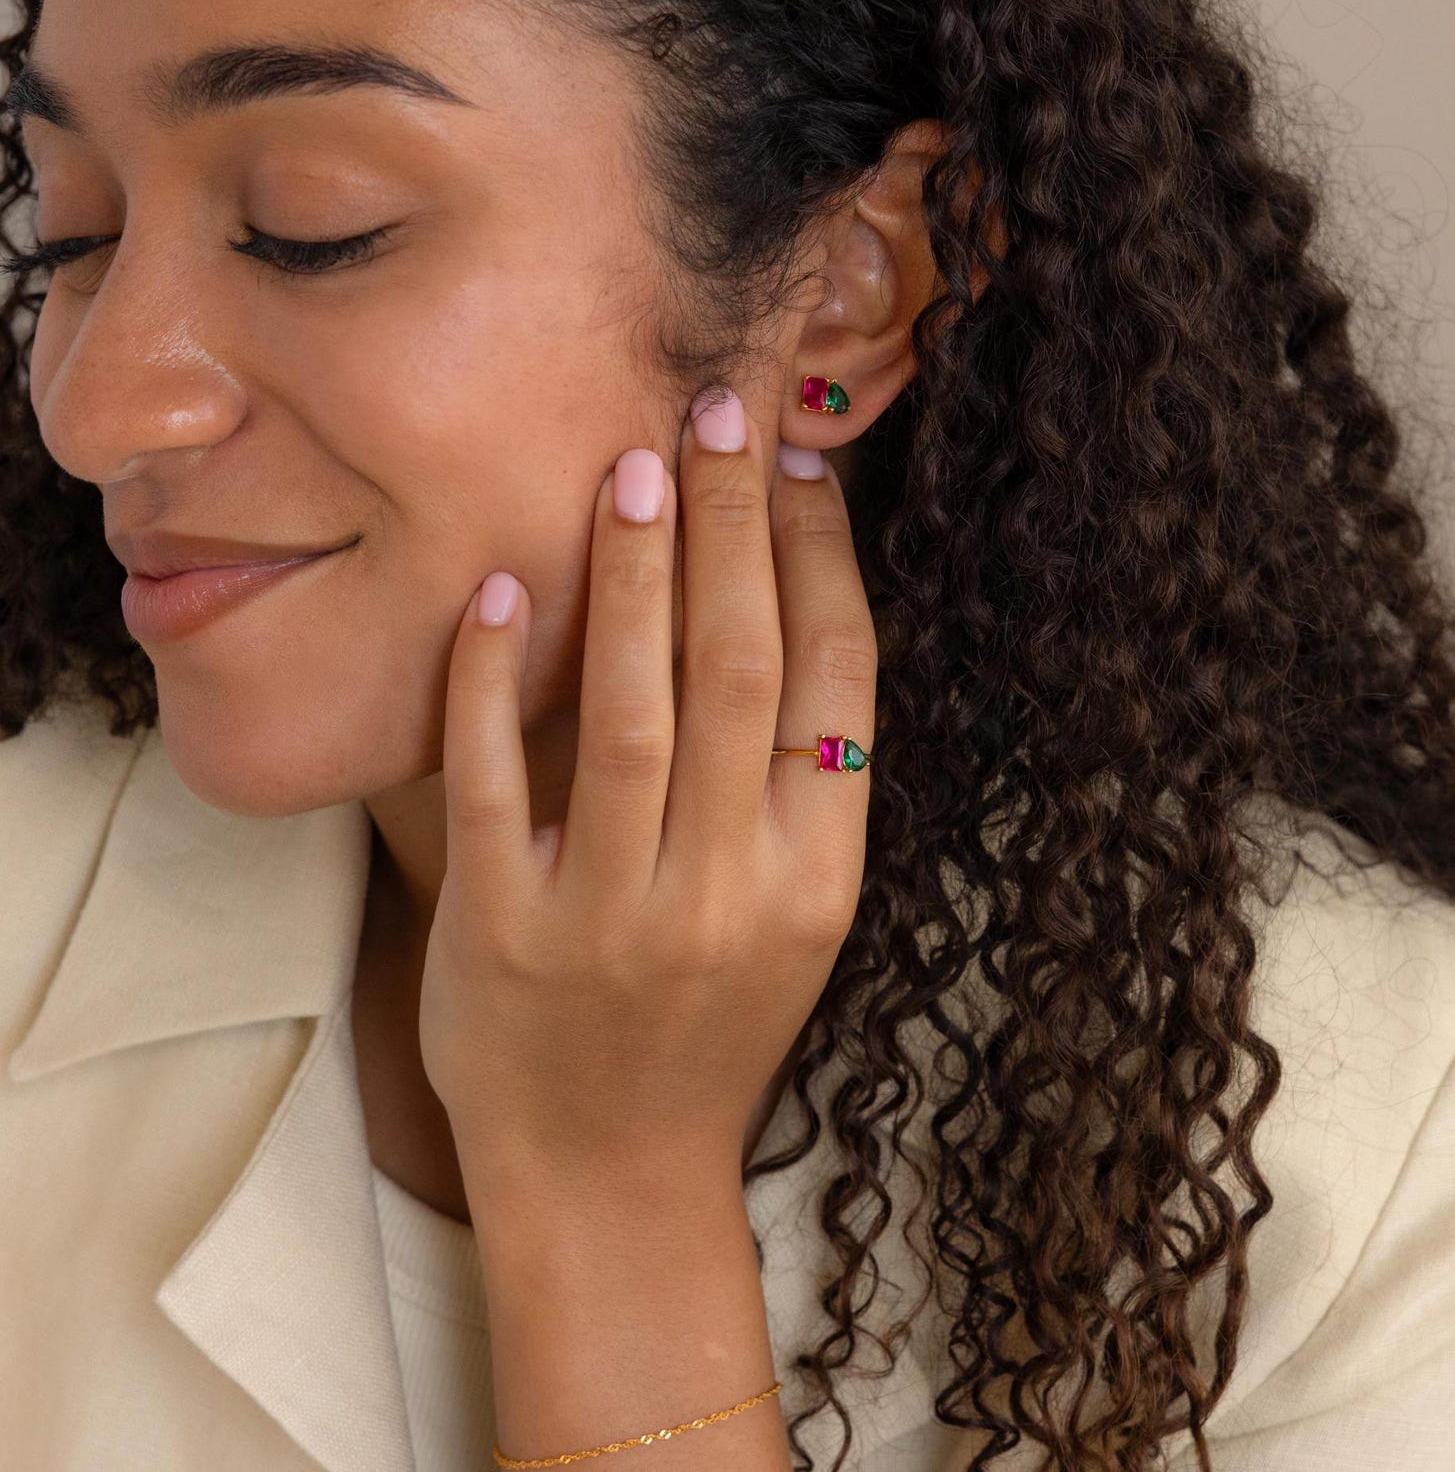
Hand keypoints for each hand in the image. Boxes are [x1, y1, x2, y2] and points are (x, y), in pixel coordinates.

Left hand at [417, 390, 876, 1206]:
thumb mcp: (796, 912)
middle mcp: (730, 886)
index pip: (834, 681)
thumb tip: (786, 600)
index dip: (820, 559)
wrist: (614, 1174)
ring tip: (636, 464)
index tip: (799, 466)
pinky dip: (494, 680)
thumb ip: (796, 779)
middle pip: (739, 666)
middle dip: (734, 524)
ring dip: (634, 574)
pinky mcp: (503, 932)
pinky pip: (494, 782)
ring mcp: (615, 913)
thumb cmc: (711, 1026)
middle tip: (720, 406)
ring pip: (631, 708)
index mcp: (819, 873)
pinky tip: (498, 589)